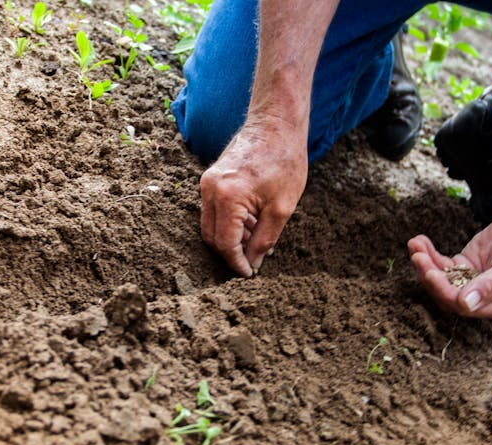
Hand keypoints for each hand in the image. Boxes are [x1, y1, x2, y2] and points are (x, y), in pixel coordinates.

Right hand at [200, 118, 307, 276]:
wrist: (276, 124)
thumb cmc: (284, 160)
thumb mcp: (282, 208)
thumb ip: (264, 240)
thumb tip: (253, 262)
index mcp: (227, 197)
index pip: (225, 243)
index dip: (236, 263)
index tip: (249, 274)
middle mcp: (210, 190)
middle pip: (211, 237)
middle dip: (231, 253)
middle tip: (252, 261)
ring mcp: (207, 182)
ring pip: (210, 224)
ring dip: (230, 237)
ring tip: (257, 239)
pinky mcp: (210, 178)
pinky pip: (213, 210)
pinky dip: (229, 222)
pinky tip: (251, 222)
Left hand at [408, 211, 491, 317]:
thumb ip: (491, 285)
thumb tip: (465, 304)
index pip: (465, 306)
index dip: (445, 292)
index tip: (431, 273)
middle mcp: (482, 298)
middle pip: (447, 295)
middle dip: (430, 276)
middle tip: (418, 257)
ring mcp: (470, 282)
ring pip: (441, 279)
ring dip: (425, 264)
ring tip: (415, 245)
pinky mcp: (463, 266)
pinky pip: (441, 264)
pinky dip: (429, 254)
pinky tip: (419, 241)